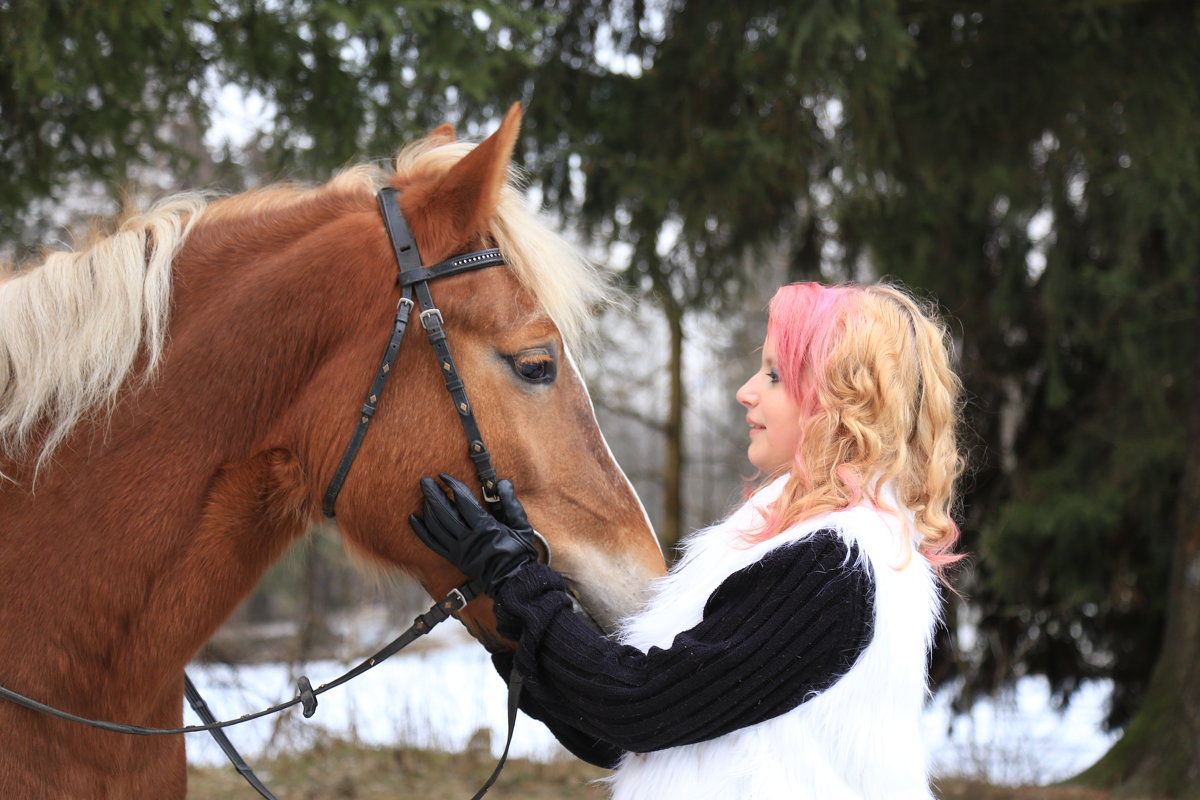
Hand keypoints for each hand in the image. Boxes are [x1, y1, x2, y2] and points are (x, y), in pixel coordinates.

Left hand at [409, 474, 540, 594]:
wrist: (513, 581)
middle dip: (433, 494)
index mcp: (485, 528)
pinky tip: (413, 519)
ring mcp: (459, 550)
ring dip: (427, 509)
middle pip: (444, 512)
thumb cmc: (519, 554)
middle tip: (425, 481)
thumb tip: (503, 483)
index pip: (463, 501)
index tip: (444, 476)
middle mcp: (468, 538)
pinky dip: (421, 531)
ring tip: (423, 495)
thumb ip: (511, 503)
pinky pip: (432, 544)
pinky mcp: (454, 558)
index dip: (453, 486)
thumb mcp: (521, 526)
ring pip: (436, 526)